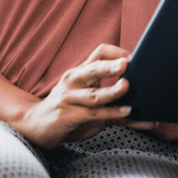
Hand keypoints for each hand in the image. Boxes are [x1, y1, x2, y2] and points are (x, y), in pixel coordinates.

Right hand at [17, 44, 140, 148]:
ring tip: (128, 88)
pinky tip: (127, 113)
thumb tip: (141, 99)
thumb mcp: (85, 97)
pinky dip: (111, 114)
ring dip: (113, 92)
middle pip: (94, 69)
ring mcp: (68, 98)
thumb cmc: (67, 109)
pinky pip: (93, 115)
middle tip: (127, 64)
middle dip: (111, 66)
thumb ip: (109, 97)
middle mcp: (73, 80)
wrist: (35, 125)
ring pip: (94, 95)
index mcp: (80, 71)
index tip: (135, 57)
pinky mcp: (67, 116)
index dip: (118, 52)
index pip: (99, 52)